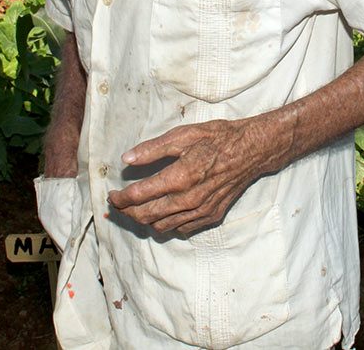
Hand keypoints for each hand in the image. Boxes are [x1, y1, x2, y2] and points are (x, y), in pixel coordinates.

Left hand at [107, 118, 279, 236]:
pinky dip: (166, 224)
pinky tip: (164, 210)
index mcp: (180, 177)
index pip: (138, 196)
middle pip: (145, 216)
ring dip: (144, 219)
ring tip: (138, 207)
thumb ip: (153, 149)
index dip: (119, 198)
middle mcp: (189, 199)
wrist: (252, 150)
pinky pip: (180, 229)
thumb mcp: (185, 134)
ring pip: (160, 227)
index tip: (111, 194)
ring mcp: (201, 211)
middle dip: (126, 211)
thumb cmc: (219, 138)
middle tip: (118, 202)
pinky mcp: (210, 216)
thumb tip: (127, 159)